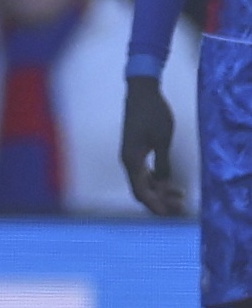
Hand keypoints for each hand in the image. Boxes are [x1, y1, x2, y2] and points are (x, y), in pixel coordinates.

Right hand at [123, 75, 185, 217]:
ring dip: (159, 192)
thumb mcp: (162, 140)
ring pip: (142, 182)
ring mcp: (130, 157)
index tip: (169, 214)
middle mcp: (127, 161)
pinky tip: (169, 183)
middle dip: (159, 201)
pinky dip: (156, 181)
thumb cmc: (153, 114)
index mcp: (131, 160)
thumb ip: (163, 164)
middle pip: (140, 190)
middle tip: (180, 206)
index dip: (154, 205)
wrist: (141, 93)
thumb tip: (163, 184)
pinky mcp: (135, 151)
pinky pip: (143, 173)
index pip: (140, 191)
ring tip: (180, 196)